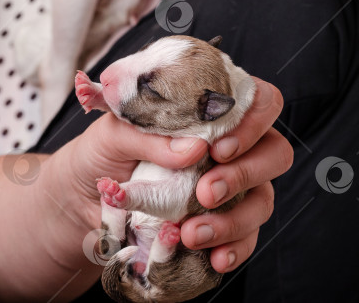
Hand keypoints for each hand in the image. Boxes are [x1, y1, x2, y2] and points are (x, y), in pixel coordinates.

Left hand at [41, 77, 290, 296]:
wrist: (83, 201)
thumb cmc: (104, 152)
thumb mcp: (115, 134)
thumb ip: (152, 134)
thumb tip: (193, 149)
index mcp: (214, 110)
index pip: (261, 101)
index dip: (253, 122)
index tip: (219, 148)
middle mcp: (234, 146)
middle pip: (275, 152)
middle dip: (247, 173)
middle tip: (206, 192)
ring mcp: (235, 187)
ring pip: (264, 199)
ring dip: (234, 219)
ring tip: (192, 233)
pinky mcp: (225, 226)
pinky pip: (248, 239)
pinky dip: (235, 249)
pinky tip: (214, 257)